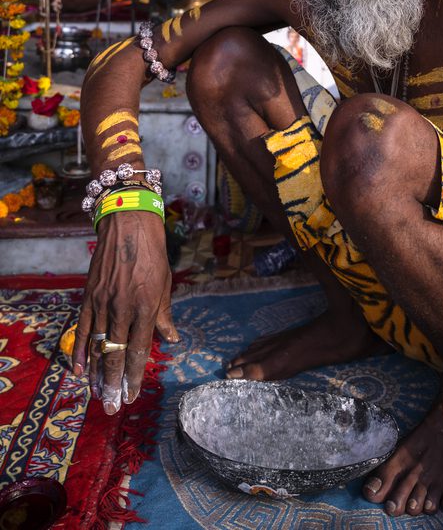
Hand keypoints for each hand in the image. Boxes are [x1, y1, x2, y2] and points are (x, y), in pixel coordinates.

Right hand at [72, 212, 179, 414]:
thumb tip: (172, 341)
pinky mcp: (88, 297)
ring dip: (98, 374)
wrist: (128, 225)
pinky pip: (83, 330)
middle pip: (116, 355)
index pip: (139, 350)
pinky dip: (80, 352)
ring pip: (99, 347)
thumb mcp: (166, 284)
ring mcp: (103, 303)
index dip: (135, 376)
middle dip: (115, 384)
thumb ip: (166, 316)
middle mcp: (123, 308)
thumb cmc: (153, 255)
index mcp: (147, 307)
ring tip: (98, 396)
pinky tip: (79, 371)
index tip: (132, 396)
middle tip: (113, 407)